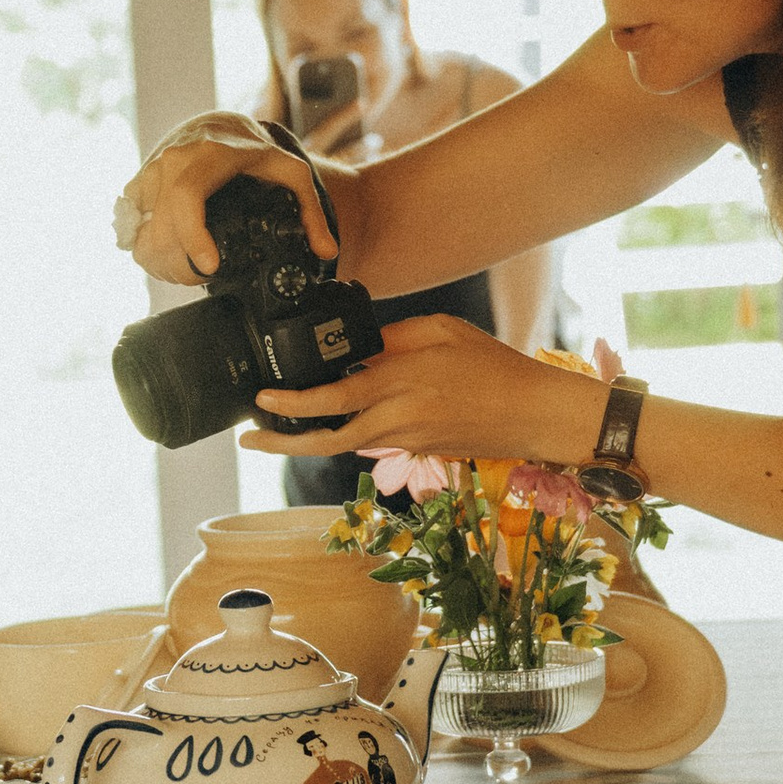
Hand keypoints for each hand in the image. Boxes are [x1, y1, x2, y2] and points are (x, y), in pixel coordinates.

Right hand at [117, 120, 333, 285]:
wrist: (216, 125)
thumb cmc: (252, 151)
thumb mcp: (290, 173)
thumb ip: (311, 212)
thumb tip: (327, 250)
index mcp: (208, 155)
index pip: (187, 198)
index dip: (193, 236)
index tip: (210, 266)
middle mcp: (173, 161)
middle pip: (162, 227)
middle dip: (180, 265)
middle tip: (204, 279)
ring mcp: (152, 173)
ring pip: (141, 233)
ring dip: (161, 263)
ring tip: (187, 274)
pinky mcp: (138, 185)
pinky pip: (130, 226)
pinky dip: (146, 249)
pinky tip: (168, 259)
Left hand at [247, 312, 608, 464]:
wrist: (532, 414)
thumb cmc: (494, 366)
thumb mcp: (442, 331)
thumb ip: (394, 336)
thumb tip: (356, 347)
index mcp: (402, 382)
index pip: (336, 398)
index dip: (295, 404)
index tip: (264, 400)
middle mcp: (399, 418)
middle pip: (328, 438)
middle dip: (283, 441)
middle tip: (249, 437)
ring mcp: (406, 441)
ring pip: (344, 445)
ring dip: (307, 441)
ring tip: (273, 434)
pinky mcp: (416, 452)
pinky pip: (370, 443)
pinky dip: (345, 434)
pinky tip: (329, 424)